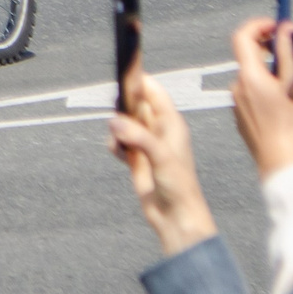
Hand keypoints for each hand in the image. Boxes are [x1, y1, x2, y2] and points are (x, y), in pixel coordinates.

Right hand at [108, 72, 219, 258]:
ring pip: (122, 122)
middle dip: (122, 109)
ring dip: (116, 130)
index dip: (138, 81)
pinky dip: (114, 145)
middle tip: (120, 123)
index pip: (153, 91)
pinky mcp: (136, 157)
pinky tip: (121, 157)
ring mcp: (146, 143)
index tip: (121, 77)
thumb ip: (138, 136)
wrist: (176, 216)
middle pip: (133, 104)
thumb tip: (113, 120)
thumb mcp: (161, 157)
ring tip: (122, 145)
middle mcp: (158, 129)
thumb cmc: (179, 186)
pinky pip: (118, 141)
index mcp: (171, 123)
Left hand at [230, 18, 292, 177]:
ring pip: (252, 75)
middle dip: (268, 48)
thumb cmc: (292, 126)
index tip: (277, 26)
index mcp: (249, 75)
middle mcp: (237, 85)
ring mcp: (236, 101)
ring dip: (269, 70)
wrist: (280, 162)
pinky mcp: (240, 114)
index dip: (259, 25)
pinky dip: (265, 87)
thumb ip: (288, 54)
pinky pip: (251, 92)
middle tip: (292, 51)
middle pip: (248, 55)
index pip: (242, 36)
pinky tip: (284, 101)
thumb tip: (286, 28)